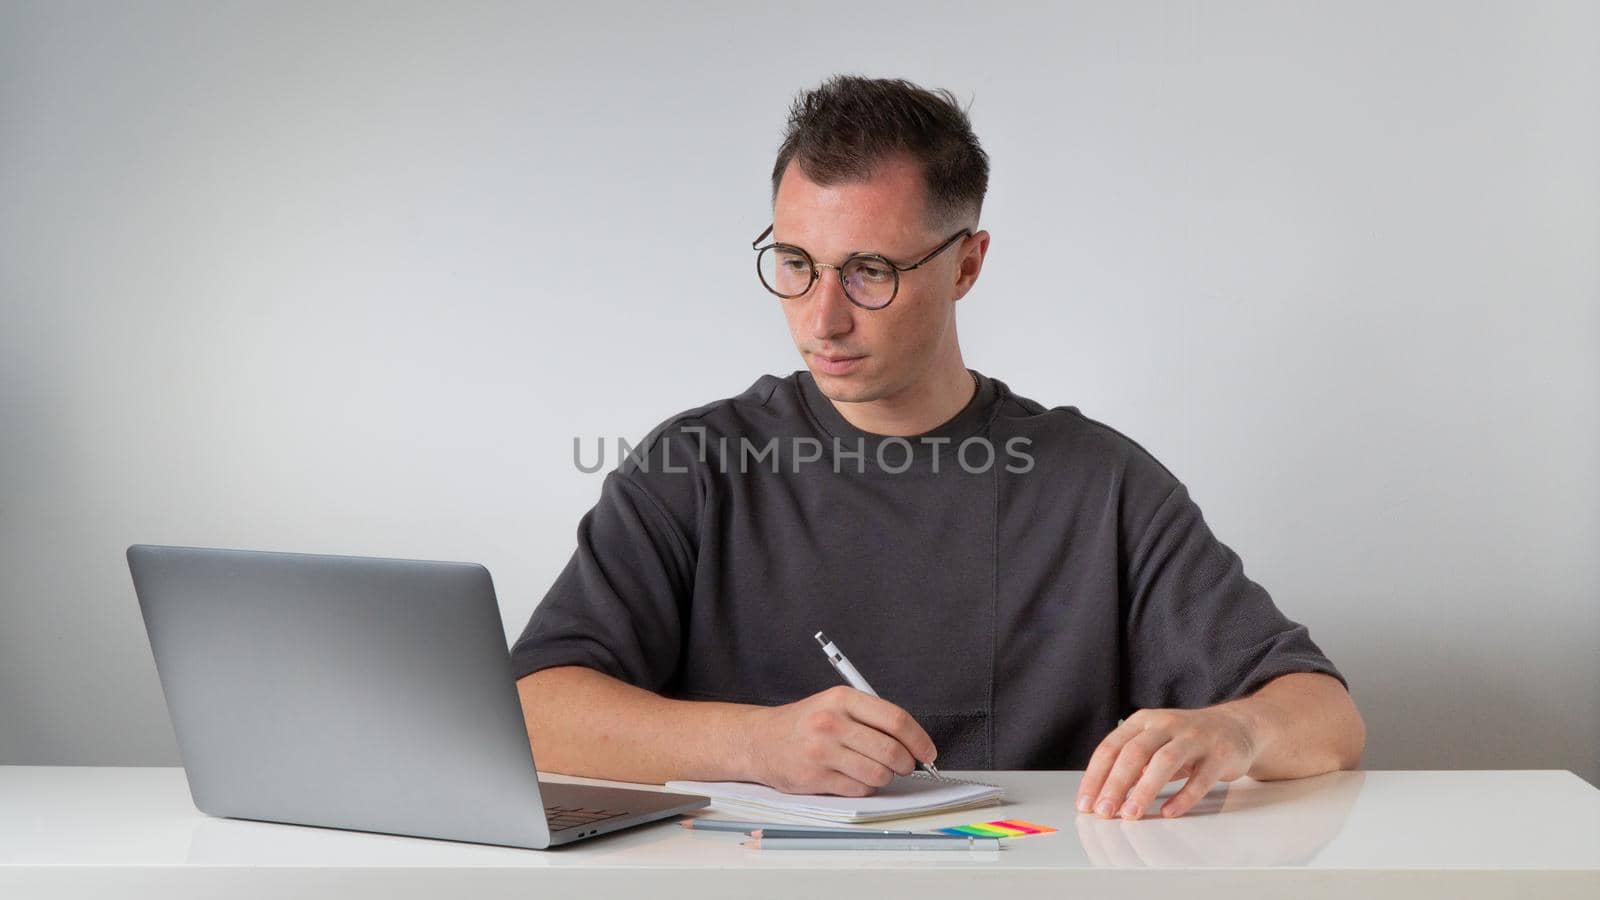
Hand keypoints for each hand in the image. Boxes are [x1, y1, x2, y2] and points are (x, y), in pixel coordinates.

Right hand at [743, 685, 938, 796]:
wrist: (760, 740)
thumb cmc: (803, 724)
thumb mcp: (835, 704)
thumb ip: (871, 717)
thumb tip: (912, 741)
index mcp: (842, 699)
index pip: (895, 720)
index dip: (919, 739)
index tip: (928, 751)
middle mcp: (832, 723)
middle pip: (890, 750)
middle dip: (906, 763)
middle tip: (906, 765)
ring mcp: (823, 752)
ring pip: (878, 773)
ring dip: (885, 777)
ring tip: (876, 770)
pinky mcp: (816, 777)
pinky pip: (859, 789)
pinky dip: (865, 787)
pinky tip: (855, 777)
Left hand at [1076, 705, 1259, 819]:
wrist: (1236, 727)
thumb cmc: (1187, 740)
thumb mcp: (1154, 743)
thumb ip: (1132, 764)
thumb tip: (1104, 795)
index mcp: (1144, 720)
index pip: (1111, 747)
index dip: (1095, 776)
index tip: (1085, 802)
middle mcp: (1166, 724)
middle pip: (1134, 753)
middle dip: (1115, 784)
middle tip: (1104, 811)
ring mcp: (1195, 737)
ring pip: (1164, 762)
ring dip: (1144, 790)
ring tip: (1131, 814)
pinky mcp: (1220, 754)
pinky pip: (1200, 778)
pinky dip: (1182, 797)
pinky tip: (1168, 812)